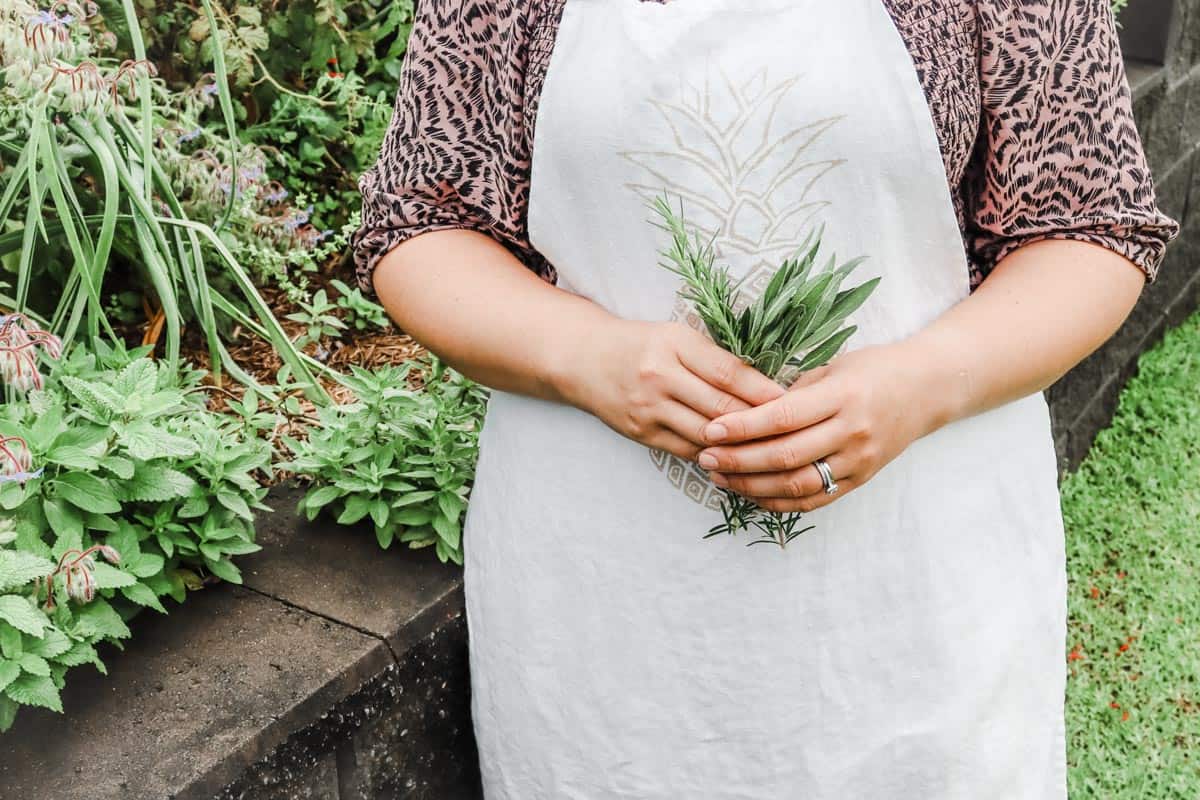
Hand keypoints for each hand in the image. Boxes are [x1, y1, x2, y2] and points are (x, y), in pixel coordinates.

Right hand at [561, 320, 785, 459]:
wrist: (584, 359)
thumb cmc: (640, 345)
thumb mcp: (676, 337)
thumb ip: (714, 360)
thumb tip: (764, 386)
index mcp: (674, 343)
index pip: (728, 371)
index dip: (763, 390)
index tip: (792, 400)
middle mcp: (660, 375)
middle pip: (720, 407)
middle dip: (759, 422)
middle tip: (792, 432)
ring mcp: (648, 407)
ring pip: (706, 434)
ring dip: (740, 445)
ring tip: (770, 451)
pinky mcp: (641, 432)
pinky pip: (686, 449)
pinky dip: (714, 455)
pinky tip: (736, 459)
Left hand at [694, 342, 945, 512]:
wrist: (928, 389)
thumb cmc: (875, 369)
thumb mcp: (834, 367)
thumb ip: (794, 392)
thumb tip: (749, 413)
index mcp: (842, 396)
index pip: (783, 418)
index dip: (743, 427)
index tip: (710, 429)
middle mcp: (852, 432)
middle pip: (785, 456)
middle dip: (739, 460)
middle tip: (705, 457)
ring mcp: (859, 461)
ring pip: (797, 484)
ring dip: (752, 485)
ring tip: (720, 477)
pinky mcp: (861, 480)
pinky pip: (815, 500)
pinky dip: (779, 501)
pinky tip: (751, 494)